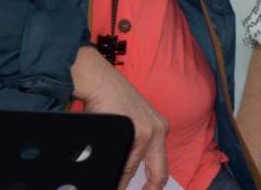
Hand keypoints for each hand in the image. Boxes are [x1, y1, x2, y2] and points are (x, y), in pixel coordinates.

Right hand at [72, 45, 169, 189]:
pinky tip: (111, 178)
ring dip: (123, 182)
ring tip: (116, 185)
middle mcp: (158, 131)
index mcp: (160, 129)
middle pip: (159, 174)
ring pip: (135, 170)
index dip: (154, 185)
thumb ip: (136, 143)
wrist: (99, 80)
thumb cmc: (111, 99)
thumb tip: (127, 170)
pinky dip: (118, 175)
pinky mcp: (136, 133)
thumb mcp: (132, 121)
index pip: (161, 165)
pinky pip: (125, 164)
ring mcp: (148, 133)